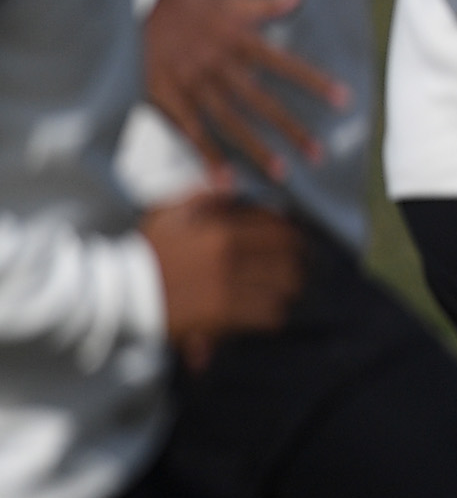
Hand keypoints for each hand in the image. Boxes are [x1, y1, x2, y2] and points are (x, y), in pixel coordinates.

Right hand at [141, 0, 343, 177]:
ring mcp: (194, 85)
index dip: (314, 81)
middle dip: (291, 128)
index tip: (344, 100)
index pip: (285, 63)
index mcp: (238, 41)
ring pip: (231, 122)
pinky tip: (226, 181)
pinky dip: (208, 157)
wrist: (125, 6)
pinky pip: (191, 132)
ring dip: (256, 148)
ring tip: (282, 173)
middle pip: (262, 102)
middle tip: (319, 155)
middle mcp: (220, 66)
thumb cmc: (181, 5)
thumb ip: (265, 3)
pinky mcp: (167, 98)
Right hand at [144, 189, 300, 366]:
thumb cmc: (146, 252)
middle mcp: (229, 257)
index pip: (277, 229)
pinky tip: (268, 310)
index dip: (291, 235)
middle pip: (288, 258)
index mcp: (221, 230)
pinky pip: (268, 314)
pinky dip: (273, 313)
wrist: (121, 292)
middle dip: (295, 262)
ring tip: (284, 290)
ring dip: (287, 289)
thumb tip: (232, 182)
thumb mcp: (169, 212)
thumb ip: (203, 195)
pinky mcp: (222, 314)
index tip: (294, 241)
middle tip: (295, 267)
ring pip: (283, 287)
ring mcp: (228, 286)